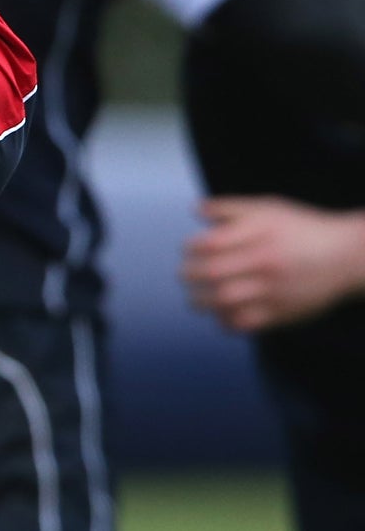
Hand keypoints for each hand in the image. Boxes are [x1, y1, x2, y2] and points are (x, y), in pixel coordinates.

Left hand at [181, 195, 364, 331]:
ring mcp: (275, 289)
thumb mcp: (269, 208)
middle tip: (183, 275)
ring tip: (194, 299)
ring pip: (225, 300)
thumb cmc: (302, 229)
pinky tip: (220, 314)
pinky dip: (226, 321)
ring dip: (201, 301)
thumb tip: (195, 210)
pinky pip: (246, 322)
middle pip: (212, 272)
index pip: (210, 244)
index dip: (191, 248)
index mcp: (260, 234)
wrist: (347, 257)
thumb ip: (231, 208)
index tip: (188, 250)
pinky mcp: (284, 312)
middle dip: (189, 275)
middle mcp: (266, 262)